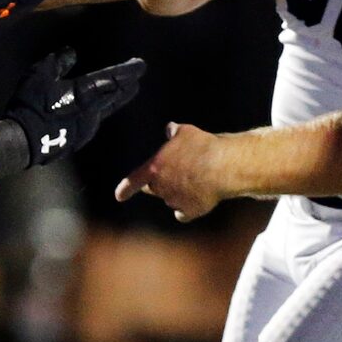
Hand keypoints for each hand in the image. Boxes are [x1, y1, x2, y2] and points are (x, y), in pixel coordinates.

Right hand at [1, 48, 145, 166]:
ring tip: (123, 92)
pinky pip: (94, 121)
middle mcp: (94, 110)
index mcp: (87, 92)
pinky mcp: (80, 139)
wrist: (24, 141)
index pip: (114, 78)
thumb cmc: (33, 104)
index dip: (129, 71)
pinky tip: (97, 111)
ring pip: (108, 109)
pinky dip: (99, 111)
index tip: (141, 65)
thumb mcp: (41, 74)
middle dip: (128, 86)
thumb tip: (71, 53)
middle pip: (117, 96)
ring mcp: (88, 127)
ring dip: (116, 99)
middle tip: (136, 80)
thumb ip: (59, 63)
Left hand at [114, 121, 230, 221]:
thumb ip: (174, 133)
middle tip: (174, 173)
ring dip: (175, 193)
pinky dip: (186, 209)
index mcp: (154, 168)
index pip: (133, 181)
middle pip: (154, 189)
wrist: (222, 167)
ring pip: (170, 199)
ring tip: (194, 180)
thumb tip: (170, 129)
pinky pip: (183, 213)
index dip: (125, 188)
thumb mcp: (186, 132)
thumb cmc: (201, 147)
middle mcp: (161, 188)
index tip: (119, 196)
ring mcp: (174, 201)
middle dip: (159, 183)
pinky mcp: (190, 211)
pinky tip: (196, 200)